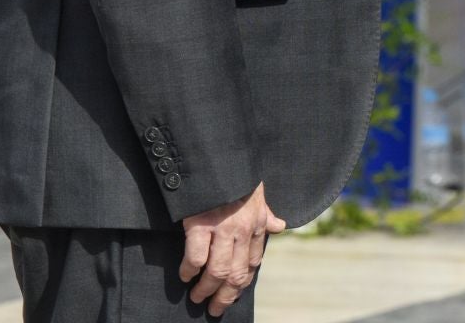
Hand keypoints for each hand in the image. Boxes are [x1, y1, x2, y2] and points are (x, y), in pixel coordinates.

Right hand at [179, 183, 284, 317]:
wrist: (222, 157)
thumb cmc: (238, 178)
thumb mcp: (258, 195)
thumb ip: (266, 215)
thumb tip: (279, 226)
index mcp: (256, 225)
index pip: (253, 262)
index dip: (242, 282)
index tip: (232, 294)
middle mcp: (242, 231)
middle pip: (236, 273)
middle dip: (225, 295)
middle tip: (215, 309)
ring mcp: (222, 229)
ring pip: (218, 270)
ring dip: (206, 289)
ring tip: (197, 297)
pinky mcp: (200, 225)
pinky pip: (196, 257)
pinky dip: (190, 270)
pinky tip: (184, 275)